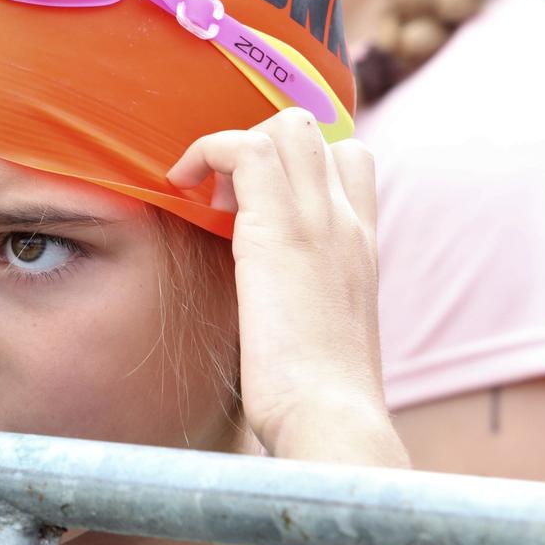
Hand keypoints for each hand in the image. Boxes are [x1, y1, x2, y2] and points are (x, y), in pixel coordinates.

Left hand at [167, 108, 400, 463]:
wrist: (331, 417)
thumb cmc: (318, 396)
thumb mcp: (325, 333)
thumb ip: (308, 298)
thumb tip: (273, 294)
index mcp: (362, 247)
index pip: (350, 160)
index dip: (299, 160)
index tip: (254, 198)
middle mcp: (347, 223)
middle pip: (316, 131)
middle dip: (259, 143)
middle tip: (223, 196)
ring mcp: (318, 221)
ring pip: (286, 126)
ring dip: (233, 146)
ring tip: (206, 195)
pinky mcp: (276, 231)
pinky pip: (244, 149)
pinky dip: (207, 153)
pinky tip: (182, 187)